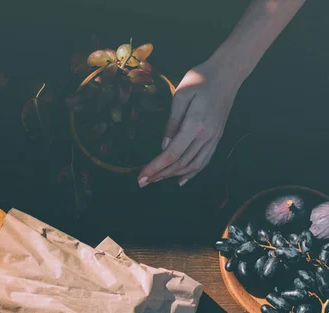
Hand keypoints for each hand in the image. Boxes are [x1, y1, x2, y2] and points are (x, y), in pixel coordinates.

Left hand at [137, 60, 240, 187]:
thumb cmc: (200, 79)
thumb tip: (164, 147)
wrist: (227, 73)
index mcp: (195, 125)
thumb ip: (171, 123)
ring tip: (157, 180)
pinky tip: (181, 179)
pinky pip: (204, 160)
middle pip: (181, 163)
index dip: (155, 168)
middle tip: (143, 182)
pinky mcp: (217, 137)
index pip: (172, 154)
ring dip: (174, 175)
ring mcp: (214, 138)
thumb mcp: (180, 96)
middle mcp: (207, 136)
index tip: (141, 177)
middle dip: (160, 175)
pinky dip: (192, 172)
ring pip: (193, 165)